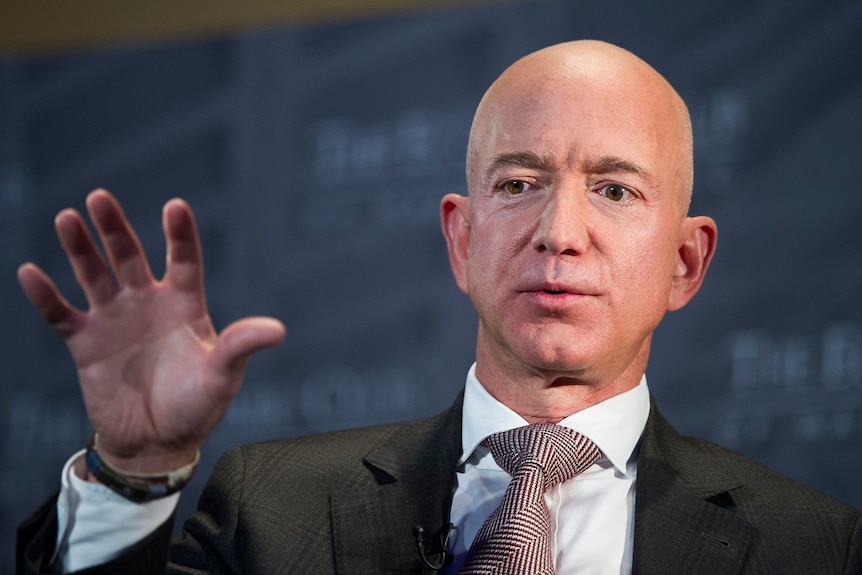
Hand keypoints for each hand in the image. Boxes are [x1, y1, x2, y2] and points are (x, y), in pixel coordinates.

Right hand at [17, 189, 284, 471]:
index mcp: (185, 305)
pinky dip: (46, 295)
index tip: (175, 207)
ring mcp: (115, 320)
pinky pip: (62, 314)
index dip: (179, 235)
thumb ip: (240, 347)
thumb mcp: (222, 376)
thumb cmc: (197, 406)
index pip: (184, 261)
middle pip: (130, 256)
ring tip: (67, 218)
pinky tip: (30, 272)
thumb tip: (278, 330)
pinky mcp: (86, 343)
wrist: (157, 442)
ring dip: (80, 248)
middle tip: (100, 197)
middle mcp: (148, 304)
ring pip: (94, 274)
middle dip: (115, 228)